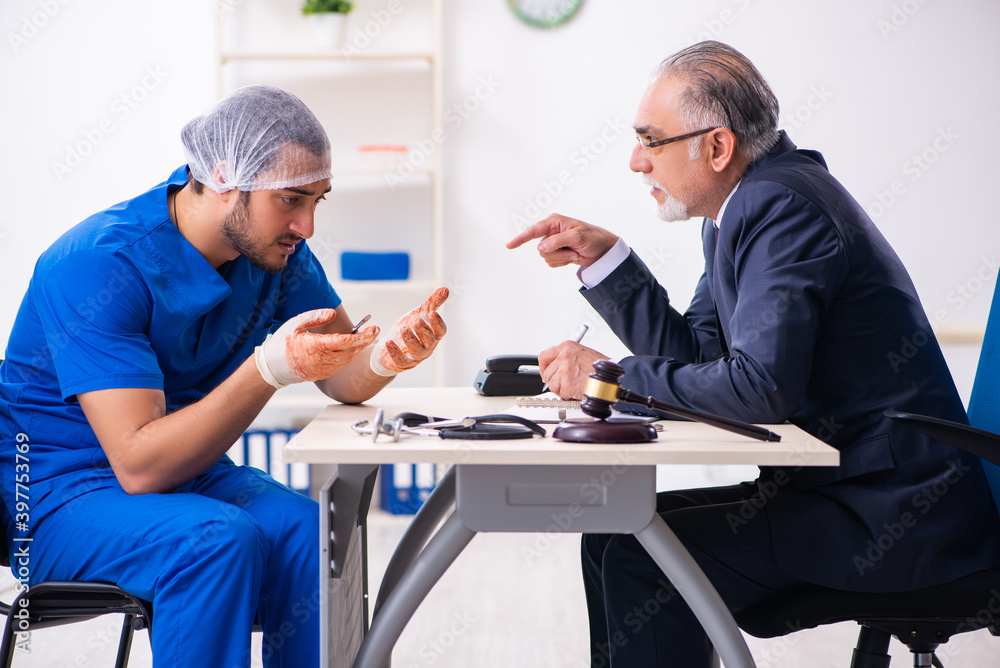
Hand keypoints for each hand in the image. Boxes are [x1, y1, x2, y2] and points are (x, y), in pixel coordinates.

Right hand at [255, 309, 378, 387]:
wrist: (271, 368)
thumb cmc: (282, 342)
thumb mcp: (295, 324)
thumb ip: (315, 316)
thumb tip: (333, 314)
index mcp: (315, 346)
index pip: (345, 341)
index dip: (362, 336)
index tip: (373, 329)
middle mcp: (321, 360)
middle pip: (350, 351)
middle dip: (365, 341)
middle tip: (375, 331)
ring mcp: (322, 370)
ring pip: (347, 359)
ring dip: (357, 349)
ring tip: (365, 337)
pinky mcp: (322, 375)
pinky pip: (340, 365)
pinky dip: (348, 356)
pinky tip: (352, 347)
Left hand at [370, 287, 448, 375]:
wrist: (391, 346)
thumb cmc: (410, 329)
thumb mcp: (419, 314)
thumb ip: (432, 303)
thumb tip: (445, 289)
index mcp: (433, 335)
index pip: (440, 331)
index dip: (437, 323)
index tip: (432, 313)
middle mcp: (427, 347)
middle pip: (430, 341)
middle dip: (424, 331)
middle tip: (416, 320)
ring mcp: (415, 357)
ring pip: (417, 352)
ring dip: (411, 341)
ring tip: (403, 329)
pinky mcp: (401, 363)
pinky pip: (400, 360)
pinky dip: (395, 352)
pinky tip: (388, 342)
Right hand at [506, 214, 618, 267]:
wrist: (601, 250)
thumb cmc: (593, 237)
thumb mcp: (578, 237)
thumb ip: (558, 241)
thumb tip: (541, 247)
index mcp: (554, 222)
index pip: (533, 230)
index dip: (520, 238)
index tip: (509, 245)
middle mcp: (551, 232)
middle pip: (541, 249)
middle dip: (558, 253)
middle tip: (574, 250)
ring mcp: (553, 243)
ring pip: (546, 257)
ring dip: (562, 258)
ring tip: (574, 252)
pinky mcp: (556, 253)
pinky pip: (551, 263)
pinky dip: (563, 262)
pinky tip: (572, 256)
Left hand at [538, 341, 608, 398]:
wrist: (611, 377)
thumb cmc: (601, 367)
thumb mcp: (582, 353)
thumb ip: (567, 357)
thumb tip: (554, 367)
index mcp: (567, 346)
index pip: (544, 356)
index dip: (544, 368)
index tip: (546, 373)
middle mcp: (564, 356)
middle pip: (547, 373)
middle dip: (555, 381)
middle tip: (566, 383)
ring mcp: (564, 369)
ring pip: (552, 385)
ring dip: (562, 389)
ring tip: (574, 386)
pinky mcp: (567, 383)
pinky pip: (560, 393)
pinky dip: (568, 395)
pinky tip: (577, 390)